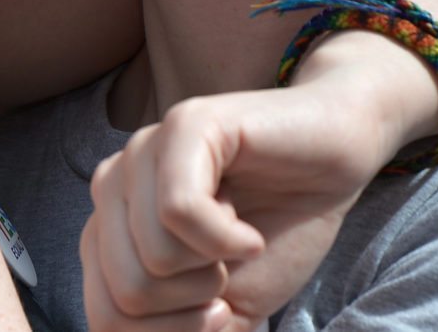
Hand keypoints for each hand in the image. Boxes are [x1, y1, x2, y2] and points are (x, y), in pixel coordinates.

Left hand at [81, 76, 398, 331]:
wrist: (336, 162)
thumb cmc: (277, 231)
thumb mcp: (221, 307)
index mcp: (110, 229)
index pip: (102, 315)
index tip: (217, 310)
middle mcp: (112, 185)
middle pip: (123, 293)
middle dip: (191, 307)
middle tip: (226, 271)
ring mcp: (143, 150)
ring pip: (152, 256)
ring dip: (214, 267)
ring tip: (238, 237)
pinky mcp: (184, 124)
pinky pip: (178, 211)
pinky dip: (228, 239)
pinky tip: (250, 229)